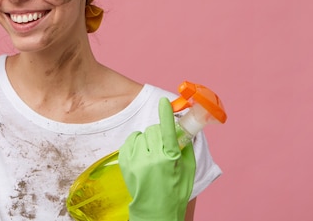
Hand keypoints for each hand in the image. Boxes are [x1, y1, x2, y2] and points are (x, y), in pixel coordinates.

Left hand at [118, 98, 195, 220]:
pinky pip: (130, 141)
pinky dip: (136, 144)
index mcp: (170, 159)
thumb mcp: (188, 170)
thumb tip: (183, 130)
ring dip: (147, 140)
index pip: (168, 132)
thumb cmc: (175, 190)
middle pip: (154, 130)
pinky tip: (141, 154)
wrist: (155, 210)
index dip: (166, 115)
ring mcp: (136, 161)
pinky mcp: (124, 163)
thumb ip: (186, 148)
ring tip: (151, 154)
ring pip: (141, 135)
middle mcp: (152, 159)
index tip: (163, 102)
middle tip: (162, 146)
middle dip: (159, 134)